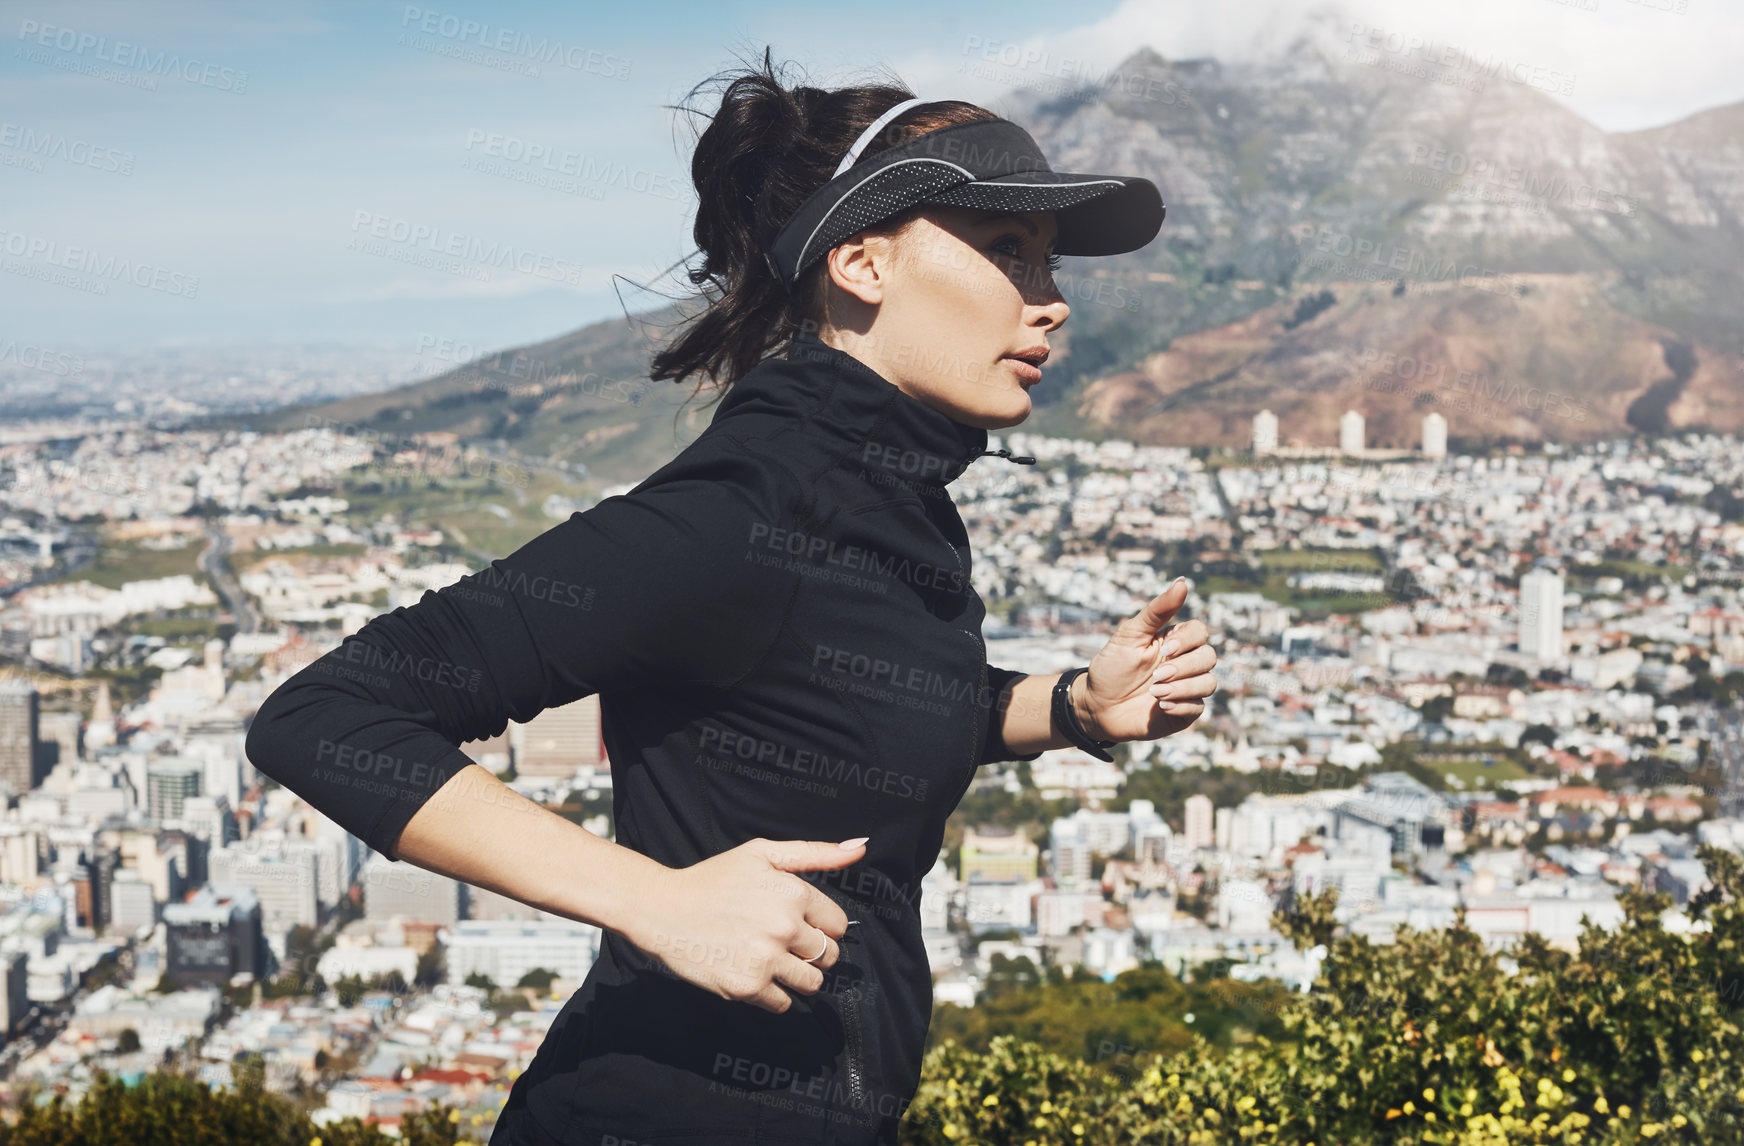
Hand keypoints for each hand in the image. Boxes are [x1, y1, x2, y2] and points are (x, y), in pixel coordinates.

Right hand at [623, 836, 864, 1013]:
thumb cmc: (714, 879)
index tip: (796, 921)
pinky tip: (753, 971)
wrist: (663, 909)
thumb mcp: (763, 854)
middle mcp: (784, 927)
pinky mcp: (748, 987)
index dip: (819, 924)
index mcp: (793, 893)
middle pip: (830, 956)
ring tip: (770, 959)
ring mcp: (767, 959)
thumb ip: (815, 853)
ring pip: (813, 983)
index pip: (838, 924)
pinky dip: (773, 994)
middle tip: (780, 941)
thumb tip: (860, 847)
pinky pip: (785, 1004)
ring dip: (797, 976)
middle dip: (811, 951)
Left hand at [1078, 577, 1217, 740]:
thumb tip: (1183, 581)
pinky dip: (1181, 706)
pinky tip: (1160, 706)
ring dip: (1183, 688)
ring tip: (1154, 692)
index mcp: (1174, 642)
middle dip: (1184, 666)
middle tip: (1156, 675)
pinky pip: (1198, 708)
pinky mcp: (1184, 713)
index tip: (1164, 648)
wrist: (1096, 705)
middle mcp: (1185, 664)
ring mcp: (1187, 688)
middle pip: (1209, 657)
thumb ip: (1158, 610)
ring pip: (1209, 683)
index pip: (1200, 632)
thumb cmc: (1112, 667)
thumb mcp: (1130, 634)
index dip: (1187, 640)